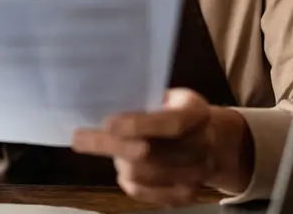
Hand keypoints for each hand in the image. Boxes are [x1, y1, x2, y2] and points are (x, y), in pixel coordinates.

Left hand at [72, 88, 252, 206]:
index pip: (170, 124)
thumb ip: (145, 102)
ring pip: (142, 175)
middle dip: (110, 145)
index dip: (138, 125)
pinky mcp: (186, 195)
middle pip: (149, 153)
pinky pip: (144, 193)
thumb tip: (101, 103)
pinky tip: (126, 169)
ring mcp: (196, 174)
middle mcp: (202, 145)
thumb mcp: (169, 98)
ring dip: (119, 162)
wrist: (212, 141)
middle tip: (80, 138)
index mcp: (197, 113)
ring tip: (115, 150)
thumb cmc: (177, 113)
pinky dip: (128, 182)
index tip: (106, 122)